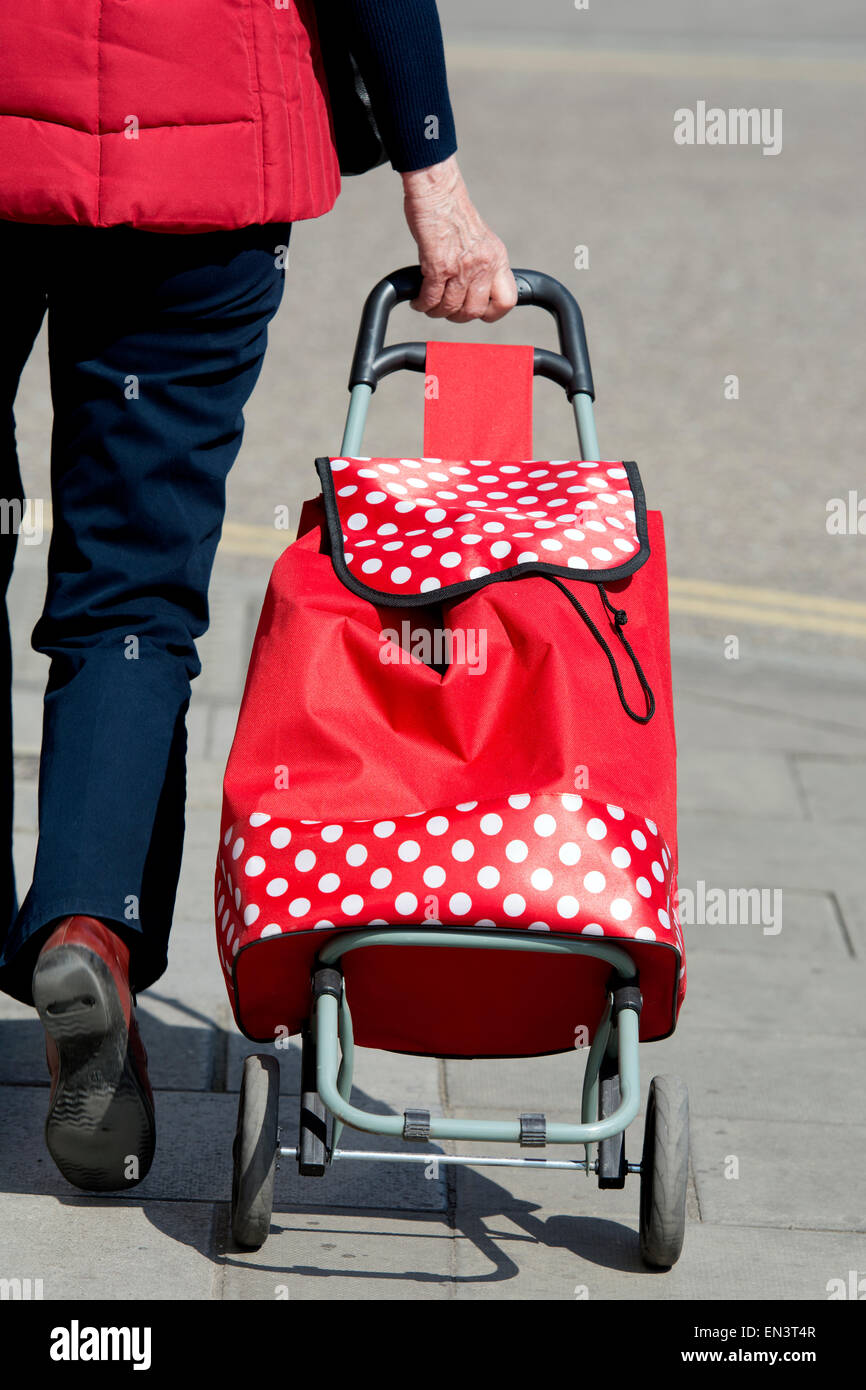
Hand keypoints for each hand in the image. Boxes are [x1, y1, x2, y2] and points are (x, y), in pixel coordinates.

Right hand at [401, 155, 516, 322]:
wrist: (438, 191)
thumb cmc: (453, 212)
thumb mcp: (481, 240)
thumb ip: (482, 264)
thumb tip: (474, 289)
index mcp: (497, 258)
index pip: (507, 301)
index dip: (492, 313)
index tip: (477, 312)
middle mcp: (484, 264)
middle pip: (475, 311)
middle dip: (457, 315)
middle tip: (445, 308)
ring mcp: (462, 266)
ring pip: (451, 308)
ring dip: (436, 311)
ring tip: (428, 304)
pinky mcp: (439, 265)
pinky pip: (431, 298)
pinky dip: (422, 304)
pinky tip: (418, 300)